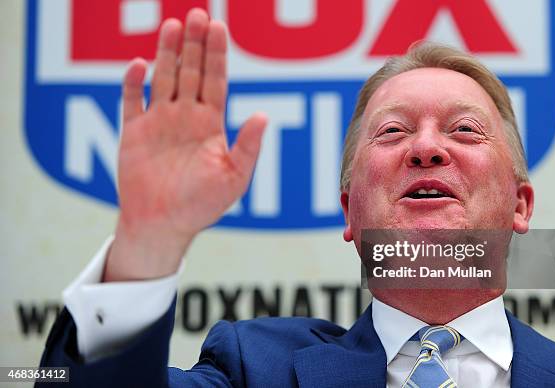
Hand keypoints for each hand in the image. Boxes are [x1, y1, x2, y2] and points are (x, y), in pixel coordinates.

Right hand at [103, 9, 266, 280]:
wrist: (163, 226)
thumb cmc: (202, 205)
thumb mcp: (234, 177)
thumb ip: (247, 146)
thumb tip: (263, 115)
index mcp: (210, 124)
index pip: (215, 81)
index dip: (216, 54)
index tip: (218, 27)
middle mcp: (185, 117)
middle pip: (191, 72)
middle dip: (194, 44)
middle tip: (198, 14)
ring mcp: (159, 122)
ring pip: (163, 78)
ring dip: (167, 52)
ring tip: (173, 25)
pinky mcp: (133, 133)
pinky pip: (131, 101)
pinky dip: (133, 83)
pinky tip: (139, 64)